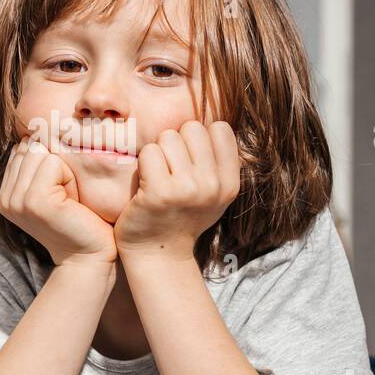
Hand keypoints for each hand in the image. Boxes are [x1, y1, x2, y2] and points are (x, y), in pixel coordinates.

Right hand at [0, 135, 117, 266]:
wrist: (90, 256)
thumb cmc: (81, 220)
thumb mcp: (55, 188)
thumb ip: (40, 165)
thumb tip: (37, 128)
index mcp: (6, 194)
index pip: (24, 148)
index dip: (50, 161)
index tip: (60, 192)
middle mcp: (5, 198)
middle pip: (31, 146)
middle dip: (57, 163)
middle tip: (67, 197)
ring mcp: (16, 200)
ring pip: (41, 152)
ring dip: (64, 170)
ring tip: (69, 199)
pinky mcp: (34, 201)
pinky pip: (53, 163)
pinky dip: (69, 177)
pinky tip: (72, 202)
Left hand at [114, 120, 240, 261]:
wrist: (158, 253)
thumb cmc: (183, 216)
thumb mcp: (215, 193)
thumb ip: (220, 161)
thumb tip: (215, 122)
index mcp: (230, 183)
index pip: (220, 128)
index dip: (200, 138)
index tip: (191, 159)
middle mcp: (213, 185)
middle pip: (192, 127)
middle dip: (177, 142)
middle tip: (171, 168)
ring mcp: (186, 189)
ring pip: (168, 137)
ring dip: (158, 152)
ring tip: (159, 176)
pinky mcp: (159, 192)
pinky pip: (150, 152)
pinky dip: (144, 164)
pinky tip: (146, 183)